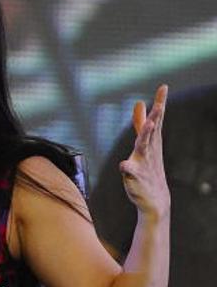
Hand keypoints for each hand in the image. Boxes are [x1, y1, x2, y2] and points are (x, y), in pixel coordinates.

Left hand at [119, 85, 169, 220]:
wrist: (155, 199)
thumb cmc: (149, 167)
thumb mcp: (145, 142)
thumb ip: (140, 123)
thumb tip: (139, 102)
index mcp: (151, 141)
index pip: (155, 120)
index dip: (159, 103)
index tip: (164, 87)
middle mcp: (148, 150)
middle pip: (151, 132)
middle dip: (155, 118)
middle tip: (160, 105)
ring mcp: (143, 164)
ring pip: (143, 148)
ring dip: (145, 137)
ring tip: (149, 125)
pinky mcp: (136, 178)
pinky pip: (131, 173)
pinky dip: (128, 168)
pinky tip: (123, 164)